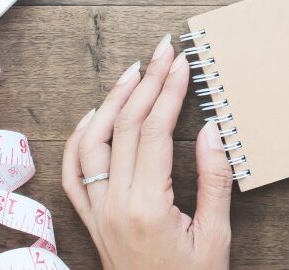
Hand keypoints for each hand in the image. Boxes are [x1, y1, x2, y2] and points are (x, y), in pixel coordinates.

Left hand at [62, 35, 232, 269]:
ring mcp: (98, 211)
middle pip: (126, 126)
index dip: (169, 91)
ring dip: (112, 101)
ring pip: (94, 141)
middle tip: (164, 52)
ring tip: (133, 71)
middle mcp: (114, 204)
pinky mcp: (91, 220)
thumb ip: (214, 181)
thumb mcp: (215, 237)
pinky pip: (74, 172)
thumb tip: (213, 130)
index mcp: (147, 206)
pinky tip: (94, 115)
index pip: (155, 130)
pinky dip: (80, 138)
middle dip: (147, 82)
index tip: (181, 63)